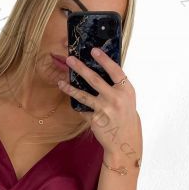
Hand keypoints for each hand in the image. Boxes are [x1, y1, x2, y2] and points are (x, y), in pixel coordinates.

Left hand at [58, 48, 141, 167]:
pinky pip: (83, 110)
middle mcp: (115, 98)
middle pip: (94, 79)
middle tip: (69, 59)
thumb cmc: (125, 116)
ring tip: (61, 82)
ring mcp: (104, 109)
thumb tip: (101, 69)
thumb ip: (117, 85)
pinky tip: (73, 103)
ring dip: (70, 88)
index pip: (114, 70)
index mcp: (126, 90)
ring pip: (83, 95)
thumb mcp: (127, 98)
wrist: (125, 139)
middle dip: (80, 68)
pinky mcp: (95, 120)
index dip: (104, 59)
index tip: (93, 50)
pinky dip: (79, 107)